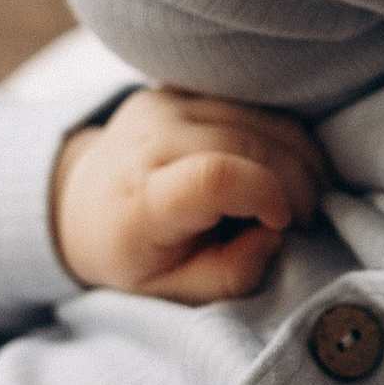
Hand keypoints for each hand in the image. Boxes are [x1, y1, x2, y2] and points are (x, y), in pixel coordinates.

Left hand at [53, 90, 325, 303]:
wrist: (82, 204)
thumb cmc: (134, 257)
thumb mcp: (174, 292)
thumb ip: (229, 275)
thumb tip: (275, 235)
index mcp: (141, 200)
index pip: (214, 176)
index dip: (266, 194)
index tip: (281, 224)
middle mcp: (148, 140)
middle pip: (249, 143)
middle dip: (295, 183)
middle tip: (301, 222)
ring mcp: (163, 107)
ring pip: (259, 119)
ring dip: (299, 158)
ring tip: (299, 197)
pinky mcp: (177, 92)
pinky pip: (250, 106)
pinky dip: (281, 138)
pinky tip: (283, 168)